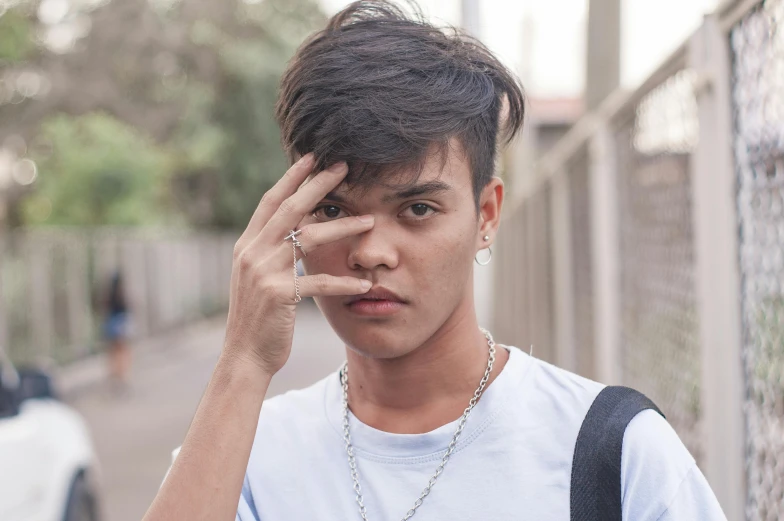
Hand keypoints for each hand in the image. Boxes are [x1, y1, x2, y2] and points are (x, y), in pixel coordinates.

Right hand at [223, 154, 373, 375]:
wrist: (244, 355)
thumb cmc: (258, 317)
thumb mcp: (258, 277)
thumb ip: (271, 251)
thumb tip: (294, 228)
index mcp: (247, 245)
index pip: (270, 202)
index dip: (291, 178)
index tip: (312, 157)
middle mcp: (253, 253)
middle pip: (290, 209)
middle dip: (318, 185)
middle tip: (344, 167)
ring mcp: (264, 273)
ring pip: (309, 238)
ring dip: (343, 227)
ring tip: (370, 221)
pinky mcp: (280, 296)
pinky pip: (319, 282)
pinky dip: (344, 282)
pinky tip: (365, 283)